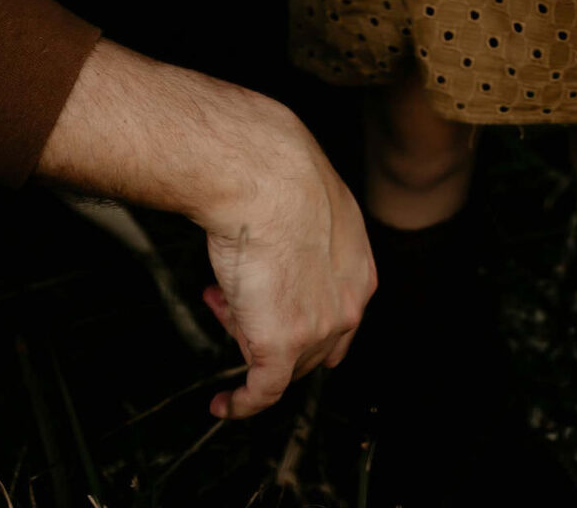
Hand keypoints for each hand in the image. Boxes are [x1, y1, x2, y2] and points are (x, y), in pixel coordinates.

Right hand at [36, 42, 373, 420]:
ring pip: (283, 361)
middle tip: (236, 299)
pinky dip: (243, 404)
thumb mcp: (309, 196)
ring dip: (247, 341)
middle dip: (271, 321)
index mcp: (358, 267)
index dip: (302, 311)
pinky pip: (262, 392)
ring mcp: (315, 330)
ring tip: (218, 310)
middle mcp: (346, 304)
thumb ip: (303, 224)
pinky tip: (225, 405)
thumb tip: (278, 219)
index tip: (275, 303)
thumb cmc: (276, 170)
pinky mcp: (278, 345)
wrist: (263, 173)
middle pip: (311, 342)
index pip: (338, 313)